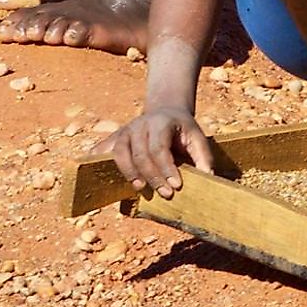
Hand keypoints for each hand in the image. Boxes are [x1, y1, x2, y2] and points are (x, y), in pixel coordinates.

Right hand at [102, 106, 217, 197]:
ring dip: (128, 172)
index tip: (176, 186)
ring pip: (119, 152)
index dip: (166, 169)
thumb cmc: (182, 130)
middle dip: (152, 176)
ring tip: (140, 188)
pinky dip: (98, 161)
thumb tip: (208, 180)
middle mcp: (139, 125)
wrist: (165, 112)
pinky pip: (102, 149)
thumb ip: (203, 158)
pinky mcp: (115, 138)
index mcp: (161, 122)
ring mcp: (124, 131)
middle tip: (166, 194)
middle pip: (140, 153)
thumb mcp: (198, 138)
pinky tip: (98, 174)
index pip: (160, 147)